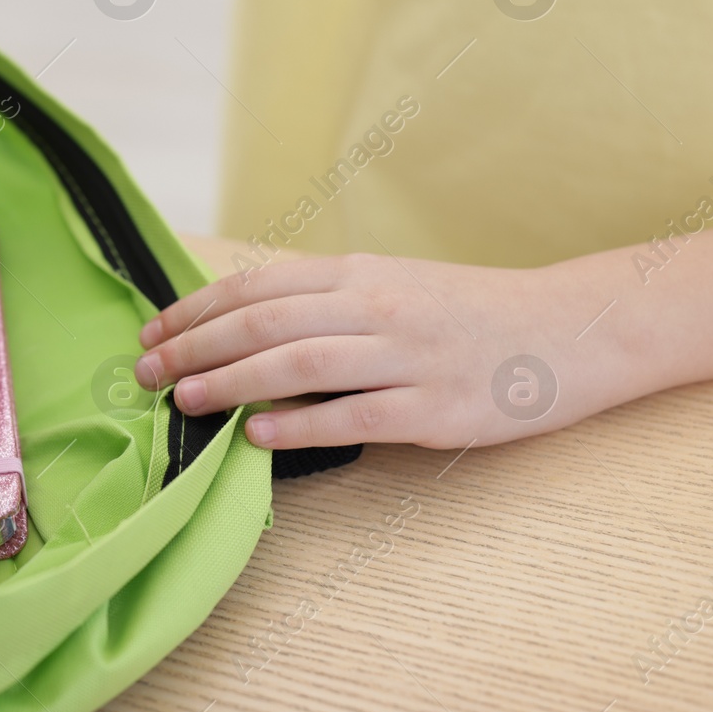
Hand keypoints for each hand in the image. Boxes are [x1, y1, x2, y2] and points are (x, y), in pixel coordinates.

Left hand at [135, 251, 661, 451]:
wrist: (567, 330)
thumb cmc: (465, 312)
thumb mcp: (390, 286)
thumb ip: (322, 303)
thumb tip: (239, 328)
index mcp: (357, 274)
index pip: (255, 287)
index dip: (195, 310)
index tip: (151, 332)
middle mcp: (374, 307)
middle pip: (262, 324)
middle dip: (193, 347)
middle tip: (144, 372)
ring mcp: (405, 357)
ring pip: (296, 366)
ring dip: (230, 383)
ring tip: (184, 401)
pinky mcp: (432, 409)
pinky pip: (351, 417)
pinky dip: (298, 427)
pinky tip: (256, 438)